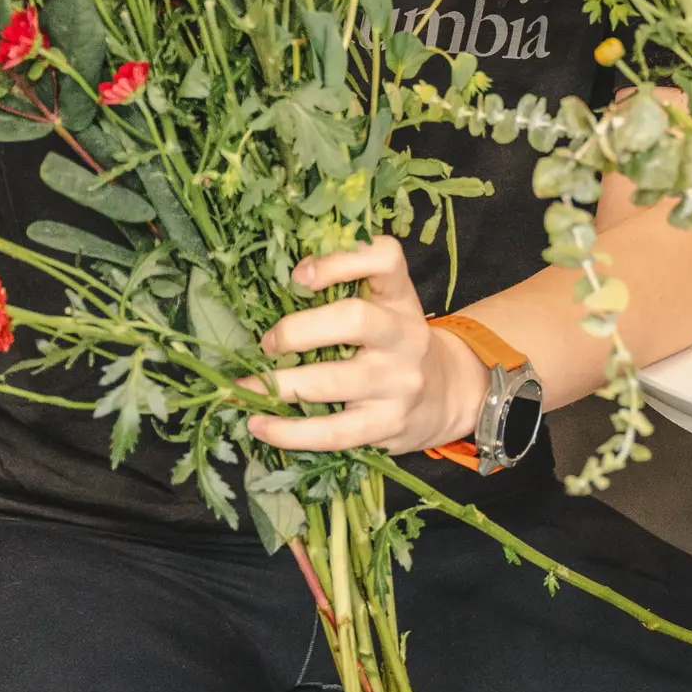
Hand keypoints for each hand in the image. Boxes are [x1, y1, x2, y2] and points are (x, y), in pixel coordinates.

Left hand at [250, 240, 483, 456]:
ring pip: (335, 382)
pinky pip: (333, 432)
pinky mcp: (387, 424)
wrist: (448, 394)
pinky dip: (290, 432)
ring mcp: (398, 382)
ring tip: (243, 389)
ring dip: (280, 385)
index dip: (340, 261)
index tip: (299, 276)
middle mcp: (404, 335)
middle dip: (300, 329)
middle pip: (355, 319)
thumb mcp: (386, 305)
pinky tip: (259, 426)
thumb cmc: (395, 343)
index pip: (385, 259)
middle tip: (267, 343)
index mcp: (399, 297)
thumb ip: (347, 288)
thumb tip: (274, 284)